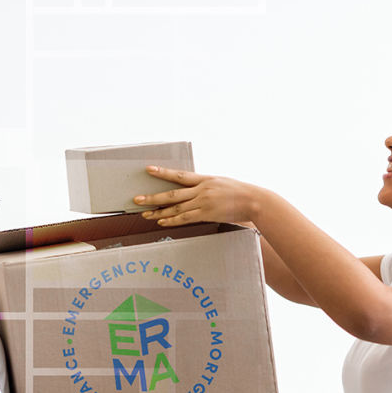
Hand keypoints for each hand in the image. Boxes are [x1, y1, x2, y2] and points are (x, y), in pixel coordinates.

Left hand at [135, 166, 265, 226]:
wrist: (254, 200)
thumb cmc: (240, 192)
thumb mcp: (221, 183)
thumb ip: (207, 186)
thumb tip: (195, 190)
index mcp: (204, 179)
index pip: (179, 175)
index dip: (163, 172)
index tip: (149, 170)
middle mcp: (201, 189)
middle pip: (172, 194)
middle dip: (153, 197)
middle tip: (137, 199)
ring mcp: (204, 202)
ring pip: (176, 208)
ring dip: (159, 212)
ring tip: (145, 215)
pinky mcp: (207, 214)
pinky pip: (186, 219)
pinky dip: (173, 221)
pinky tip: (162, 222)